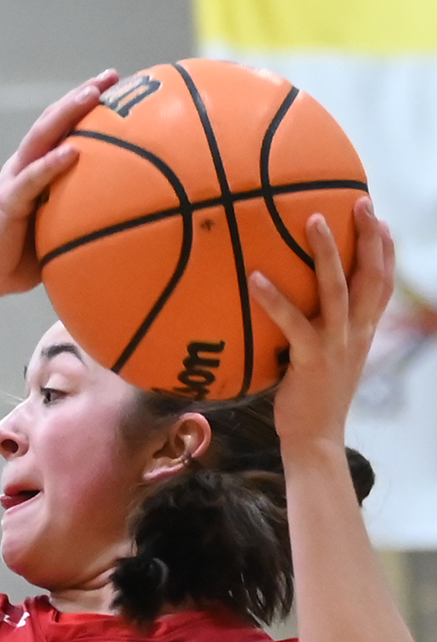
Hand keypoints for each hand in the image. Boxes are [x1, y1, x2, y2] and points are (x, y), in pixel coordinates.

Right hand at [0, 74, 116, 302]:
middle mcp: (24, 166)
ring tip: (93, 94)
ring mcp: (15, 180)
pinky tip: (73, 151)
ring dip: (68, 112)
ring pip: (42, 136)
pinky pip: (32, 178)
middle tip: (112, 76)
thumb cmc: (19, 261)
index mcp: (35, 170)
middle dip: (83, 94)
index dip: (86, 104)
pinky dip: (52, 163)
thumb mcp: (59, 232)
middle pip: (54, 120)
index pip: (63, 128)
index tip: (117, 86)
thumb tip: (128, 220)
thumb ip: (82, 218)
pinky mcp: (8, 200)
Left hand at [254, 199, 393, 455]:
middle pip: (372, 275)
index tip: (381, 218)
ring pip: (338, 289)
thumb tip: (297, 303)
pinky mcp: (312, 360)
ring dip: (327, 253)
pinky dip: (275, 299)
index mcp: (364, 331)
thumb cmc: (312, 398)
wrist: (316, 440)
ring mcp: (338, 345)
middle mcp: (358, 333)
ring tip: (313, 219)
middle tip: (360, 201)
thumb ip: (320, 329)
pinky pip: (294, 323)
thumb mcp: (326, 357)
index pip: (383, 283)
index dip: (387, 250)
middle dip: (370, 236)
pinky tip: (255, 278)